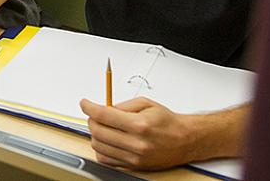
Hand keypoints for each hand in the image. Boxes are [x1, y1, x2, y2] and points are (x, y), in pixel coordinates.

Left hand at [79, 97, 199, 169]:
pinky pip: (106, 160)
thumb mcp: (145, 104)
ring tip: (103, 127)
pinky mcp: (133, 166)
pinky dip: (101, 149)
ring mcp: (134, 157)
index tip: (85, 103)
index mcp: (139, 125)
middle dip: (91, 120)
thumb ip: (121, 106)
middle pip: (98, 132)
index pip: (103, 115)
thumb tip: (102, 108)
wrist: (185, 140)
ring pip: (99, 146)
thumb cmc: (168, 122)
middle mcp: (136, 143)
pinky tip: (107, 141)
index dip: (89, 107)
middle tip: (94, 115)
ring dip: (95, 135)